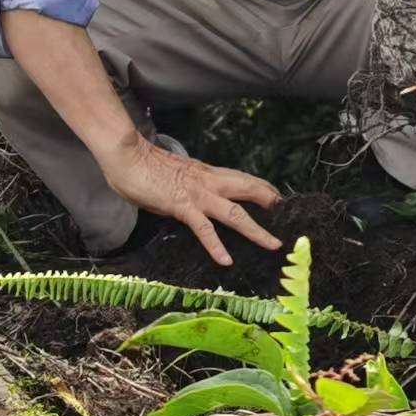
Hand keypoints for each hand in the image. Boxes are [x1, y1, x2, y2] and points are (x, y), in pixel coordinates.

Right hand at [98, 137, 281, 265]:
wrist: (127, 155)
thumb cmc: (144, 165)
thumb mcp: (174, 176)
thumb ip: (187, 188)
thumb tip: (190, 201)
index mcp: (207, 173)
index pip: (241, 179)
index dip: (261, 188)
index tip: (277, 197)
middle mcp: (208, 181)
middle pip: (248, 190)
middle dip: (270, 203)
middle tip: (289, 217)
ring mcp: (198, 194)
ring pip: (234, 213)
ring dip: (256, 230)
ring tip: (272, 244)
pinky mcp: (182, 206)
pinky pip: (203, 228)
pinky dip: (216, 245)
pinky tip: (225, 260)